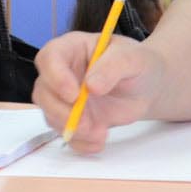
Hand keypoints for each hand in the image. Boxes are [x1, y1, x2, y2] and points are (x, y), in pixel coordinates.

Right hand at [31, 31, 164, 153]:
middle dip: (61, 111)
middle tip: (87, 124)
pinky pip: (66, 134)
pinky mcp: (72, 118)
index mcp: (72, 48)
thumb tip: (91, 85)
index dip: (55, 76)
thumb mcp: (133, 58)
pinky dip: (80, 143)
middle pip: (43, 91)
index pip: (49, 57)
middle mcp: (62, 72)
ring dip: (72, 129)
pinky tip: (99, 142)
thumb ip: (113, 67)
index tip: (74, 95)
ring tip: (100, 133)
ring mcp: (64, 97)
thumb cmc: (138, 64)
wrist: (147, 87)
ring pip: (50, 115)